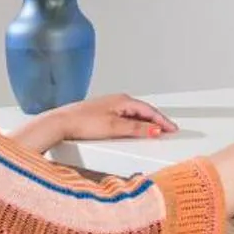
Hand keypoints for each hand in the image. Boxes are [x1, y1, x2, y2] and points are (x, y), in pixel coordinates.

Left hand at [43, 94, 177, 142]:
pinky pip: (125, 117)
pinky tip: (133, 130)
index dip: (163, 121)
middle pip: (143, 111)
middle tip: (167, 130)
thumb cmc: (83, 123)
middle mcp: (117, 100)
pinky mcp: (102, 114)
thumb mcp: (114, 127)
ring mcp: (109, 106)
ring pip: (134, 114)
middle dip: (157, 120)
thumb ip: (136, 128)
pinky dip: (134, 123)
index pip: (150, 110)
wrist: (60, 123)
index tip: (172, 129)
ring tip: (153, 132)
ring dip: (146, 122)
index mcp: (123, 100)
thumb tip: (154, 130)